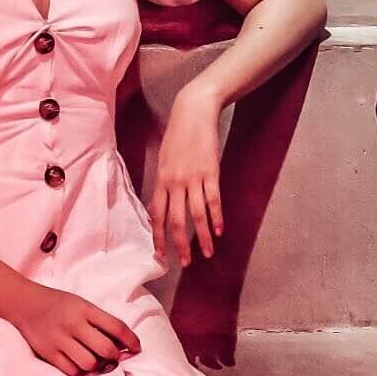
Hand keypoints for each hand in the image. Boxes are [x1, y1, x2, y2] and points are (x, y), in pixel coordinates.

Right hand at [0, 278, 142, 375]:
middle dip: (115, 357)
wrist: (25, 304)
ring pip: (90, 364)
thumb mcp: (81, 304)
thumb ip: (100, 322)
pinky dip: (79, 370)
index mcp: (85, 309)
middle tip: (114, 356)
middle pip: (106, 350)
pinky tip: (78, 362)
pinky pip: (72, 371)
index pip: (117, 327)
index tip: (137, 348)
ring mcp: (59, 339)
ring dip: (97, 365)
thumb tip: (123, 345)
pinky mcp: (48, 353)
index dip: (132, 341)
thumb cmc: (59, 305)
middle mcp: (73, 324)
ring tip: (95, 360)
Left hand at [149, 87, 224, 264]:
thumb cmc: (177, 135)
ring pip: (196, 215)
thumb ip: (165, 181)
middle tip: (184, 263)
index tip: (160, 254)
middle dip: (179, 245)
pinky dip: (216, 217)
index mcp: (161, 180)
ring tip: (207, 253)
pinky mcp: (210, 172)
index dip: (158, 237)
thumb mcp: (164, 158)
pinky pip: (213, 200)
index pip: (157, 215)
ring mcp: (193, 178)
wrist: (193, 112)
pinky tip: (219, 230)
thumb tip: (165, 202)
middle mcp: (174, 182)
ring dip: (202, 237)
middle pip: (176, 220)